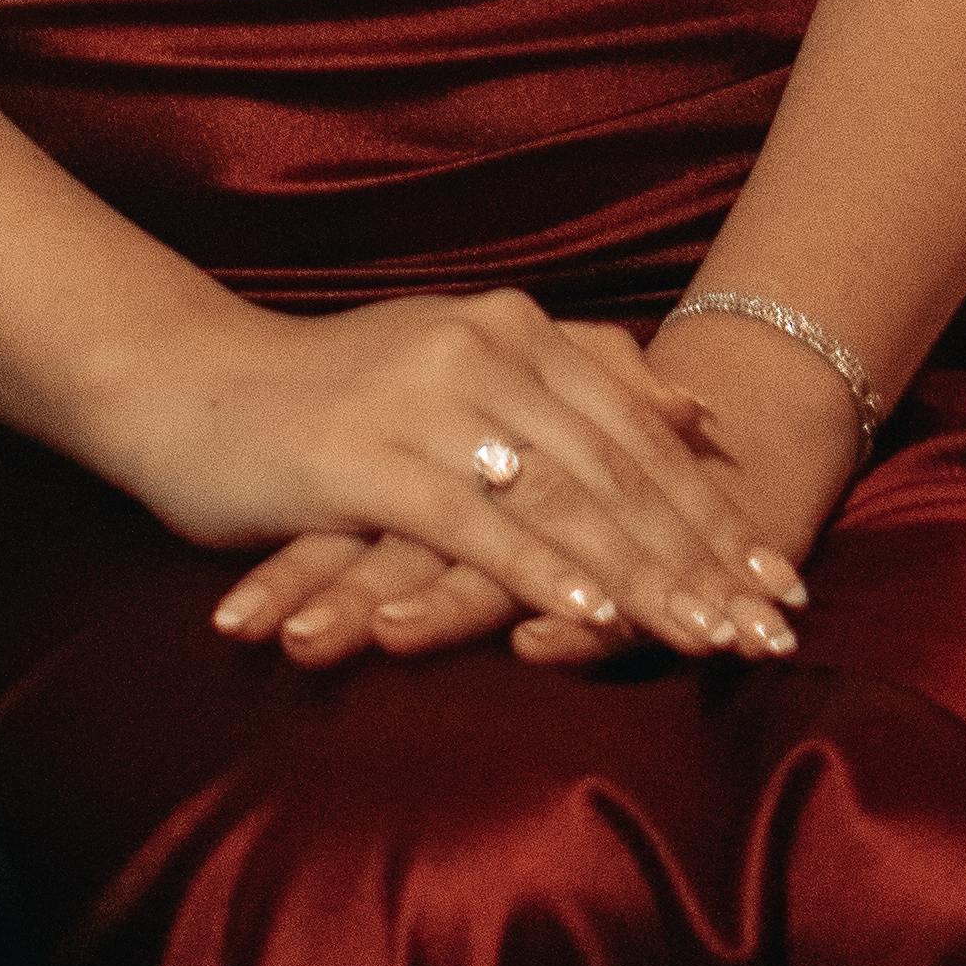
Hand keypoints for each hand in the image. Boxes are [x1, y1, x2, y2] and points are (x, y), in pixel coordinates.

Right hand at [122, 291, 803, 661]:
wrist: (184, 385)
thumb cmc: (328, 391)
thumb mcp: (459, 362)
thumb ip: (576, 371)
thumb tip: (691, 403)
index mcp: (510, 326)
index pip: (639, 432)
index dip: (714, 513)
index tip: (781, 584)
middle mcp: (479, 347)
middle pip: (616, 470)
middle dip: (703, 559)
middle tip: (772, 632)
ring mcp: (423, 397)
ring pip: (561, 499)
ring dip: (645, 578)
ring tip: (710, 639)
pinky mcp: (365, 455)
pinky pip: (470, 521)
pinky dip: (537, 570)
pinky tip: (589, 616)